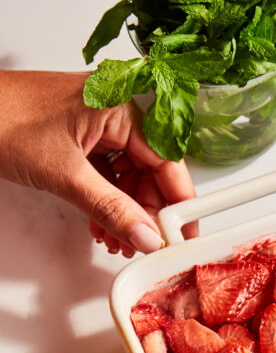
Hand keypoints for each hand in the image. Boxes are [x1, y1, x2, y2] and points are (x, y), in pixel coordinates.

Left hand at [0, 69, 195, 257]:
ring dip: (127, 214)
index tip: (181, 234)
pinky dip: (108, 204)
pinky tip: (102, 226)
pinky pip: (108, 176)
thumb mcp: (65, 174)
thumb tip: (146, 236)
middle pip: (152, 173)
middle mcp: (115, 113)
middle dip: (148, 213)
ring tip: (118, 241)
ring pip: (131, 178)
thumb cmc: (2, 117)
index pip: (167, 161)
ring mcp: (98, 127)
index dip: (178, 202)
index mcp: (120, 107)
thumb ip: (111, 209)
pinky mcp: (81, 140)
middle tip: (146, 245)